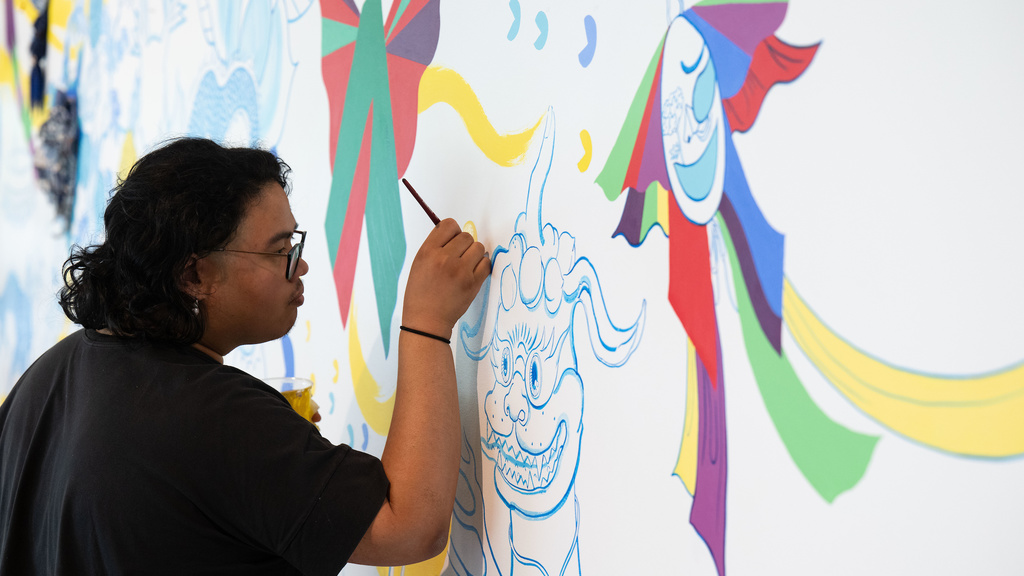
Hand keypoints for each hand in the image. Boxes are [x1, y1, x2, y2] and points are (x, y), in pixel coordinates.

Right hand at [403, 218, 490, 339]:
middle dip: (464, 245)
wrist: (427, 321)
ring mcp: (460, 271)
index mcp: (427, 252)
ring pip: (478, 247)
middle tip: (458, 257)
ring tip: (465, 266)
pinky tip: (472, 273)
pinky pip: (486, 263)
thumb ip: (435, 246)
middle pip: (466, 236)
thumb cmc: (421, 293)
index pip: (449, 225)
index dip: (452, 232)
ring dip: (474, 254)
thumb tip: (454, 232)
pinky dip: (481, 266)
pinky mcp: (473, 283)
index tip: (452, 241)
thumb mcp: (419, 264)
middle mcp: (444, 258)